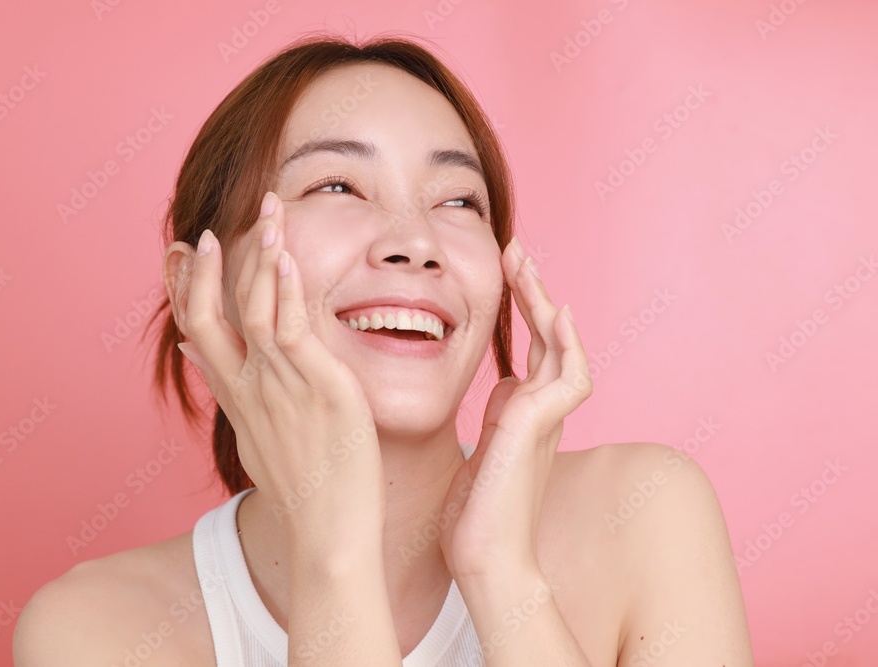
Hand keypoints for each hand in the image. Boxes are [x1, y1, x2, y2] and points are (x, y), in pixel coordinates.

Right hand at [166, 192, 385, 551]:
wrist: (326, 535)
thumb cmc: (301, 489)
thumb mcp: (252, 437)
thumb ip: (228, 392)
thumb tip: (196, 358)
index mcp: (235, 397)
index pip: (196, 331)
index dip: (185, 289)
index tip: (182, 253)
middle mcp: (247, 387)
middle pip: (208, 315)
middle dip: (207, 267)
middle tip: (210, 229)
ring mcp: (279, 385)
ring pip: (254, 308)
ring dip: (257, 256)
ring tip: (266, 212)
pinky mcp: (317, 387)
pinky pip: (292, 328)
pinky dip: (286, 288)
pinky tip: (287, 256)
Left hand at [438, 238, 591, 581]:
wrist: (484, 561)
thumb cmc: (474, 519)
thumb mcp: (476, 454)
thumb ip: (489, 419)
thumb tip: (496, 386)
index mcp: (521, 416)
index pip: (529, 351)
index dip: (521, 312)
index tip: (503, 276)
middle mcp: (539, 413)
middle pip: (548, 339)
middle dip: (533, 294)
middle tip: (517, 252)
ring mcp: (545, 420)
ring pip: (560, 348)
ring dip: (545, 303)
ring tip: (525, 263)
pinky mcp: (539, 427)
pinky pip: (568, 375)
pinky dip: (565, 343)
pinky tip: (554, 311)